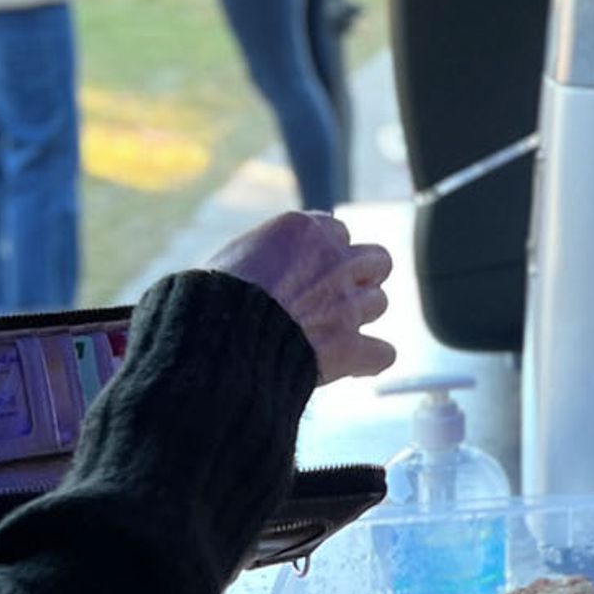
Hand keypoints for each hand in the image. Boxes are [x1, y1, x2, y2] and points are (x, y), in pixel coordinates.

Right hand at [208, 211, 395, 385]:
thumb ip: (268, 251)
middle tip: (336, 295)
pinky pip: (383, 353)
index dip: (325, 254)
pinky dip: (369, 360)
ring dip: (359, 317)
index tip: (308, 271)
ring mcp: (346, 303)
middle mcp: (334, 260)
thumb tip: (272, 259)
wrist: (215, 341)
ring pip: (379, 303)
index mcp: (305, 230)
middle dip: (362, 276)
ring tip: (329, 331)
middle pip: (377, 260)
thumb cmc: (210, 298)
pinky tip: (353, 364)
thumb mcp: (233, 255)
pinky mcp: (349, 345)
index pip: (337, 232)